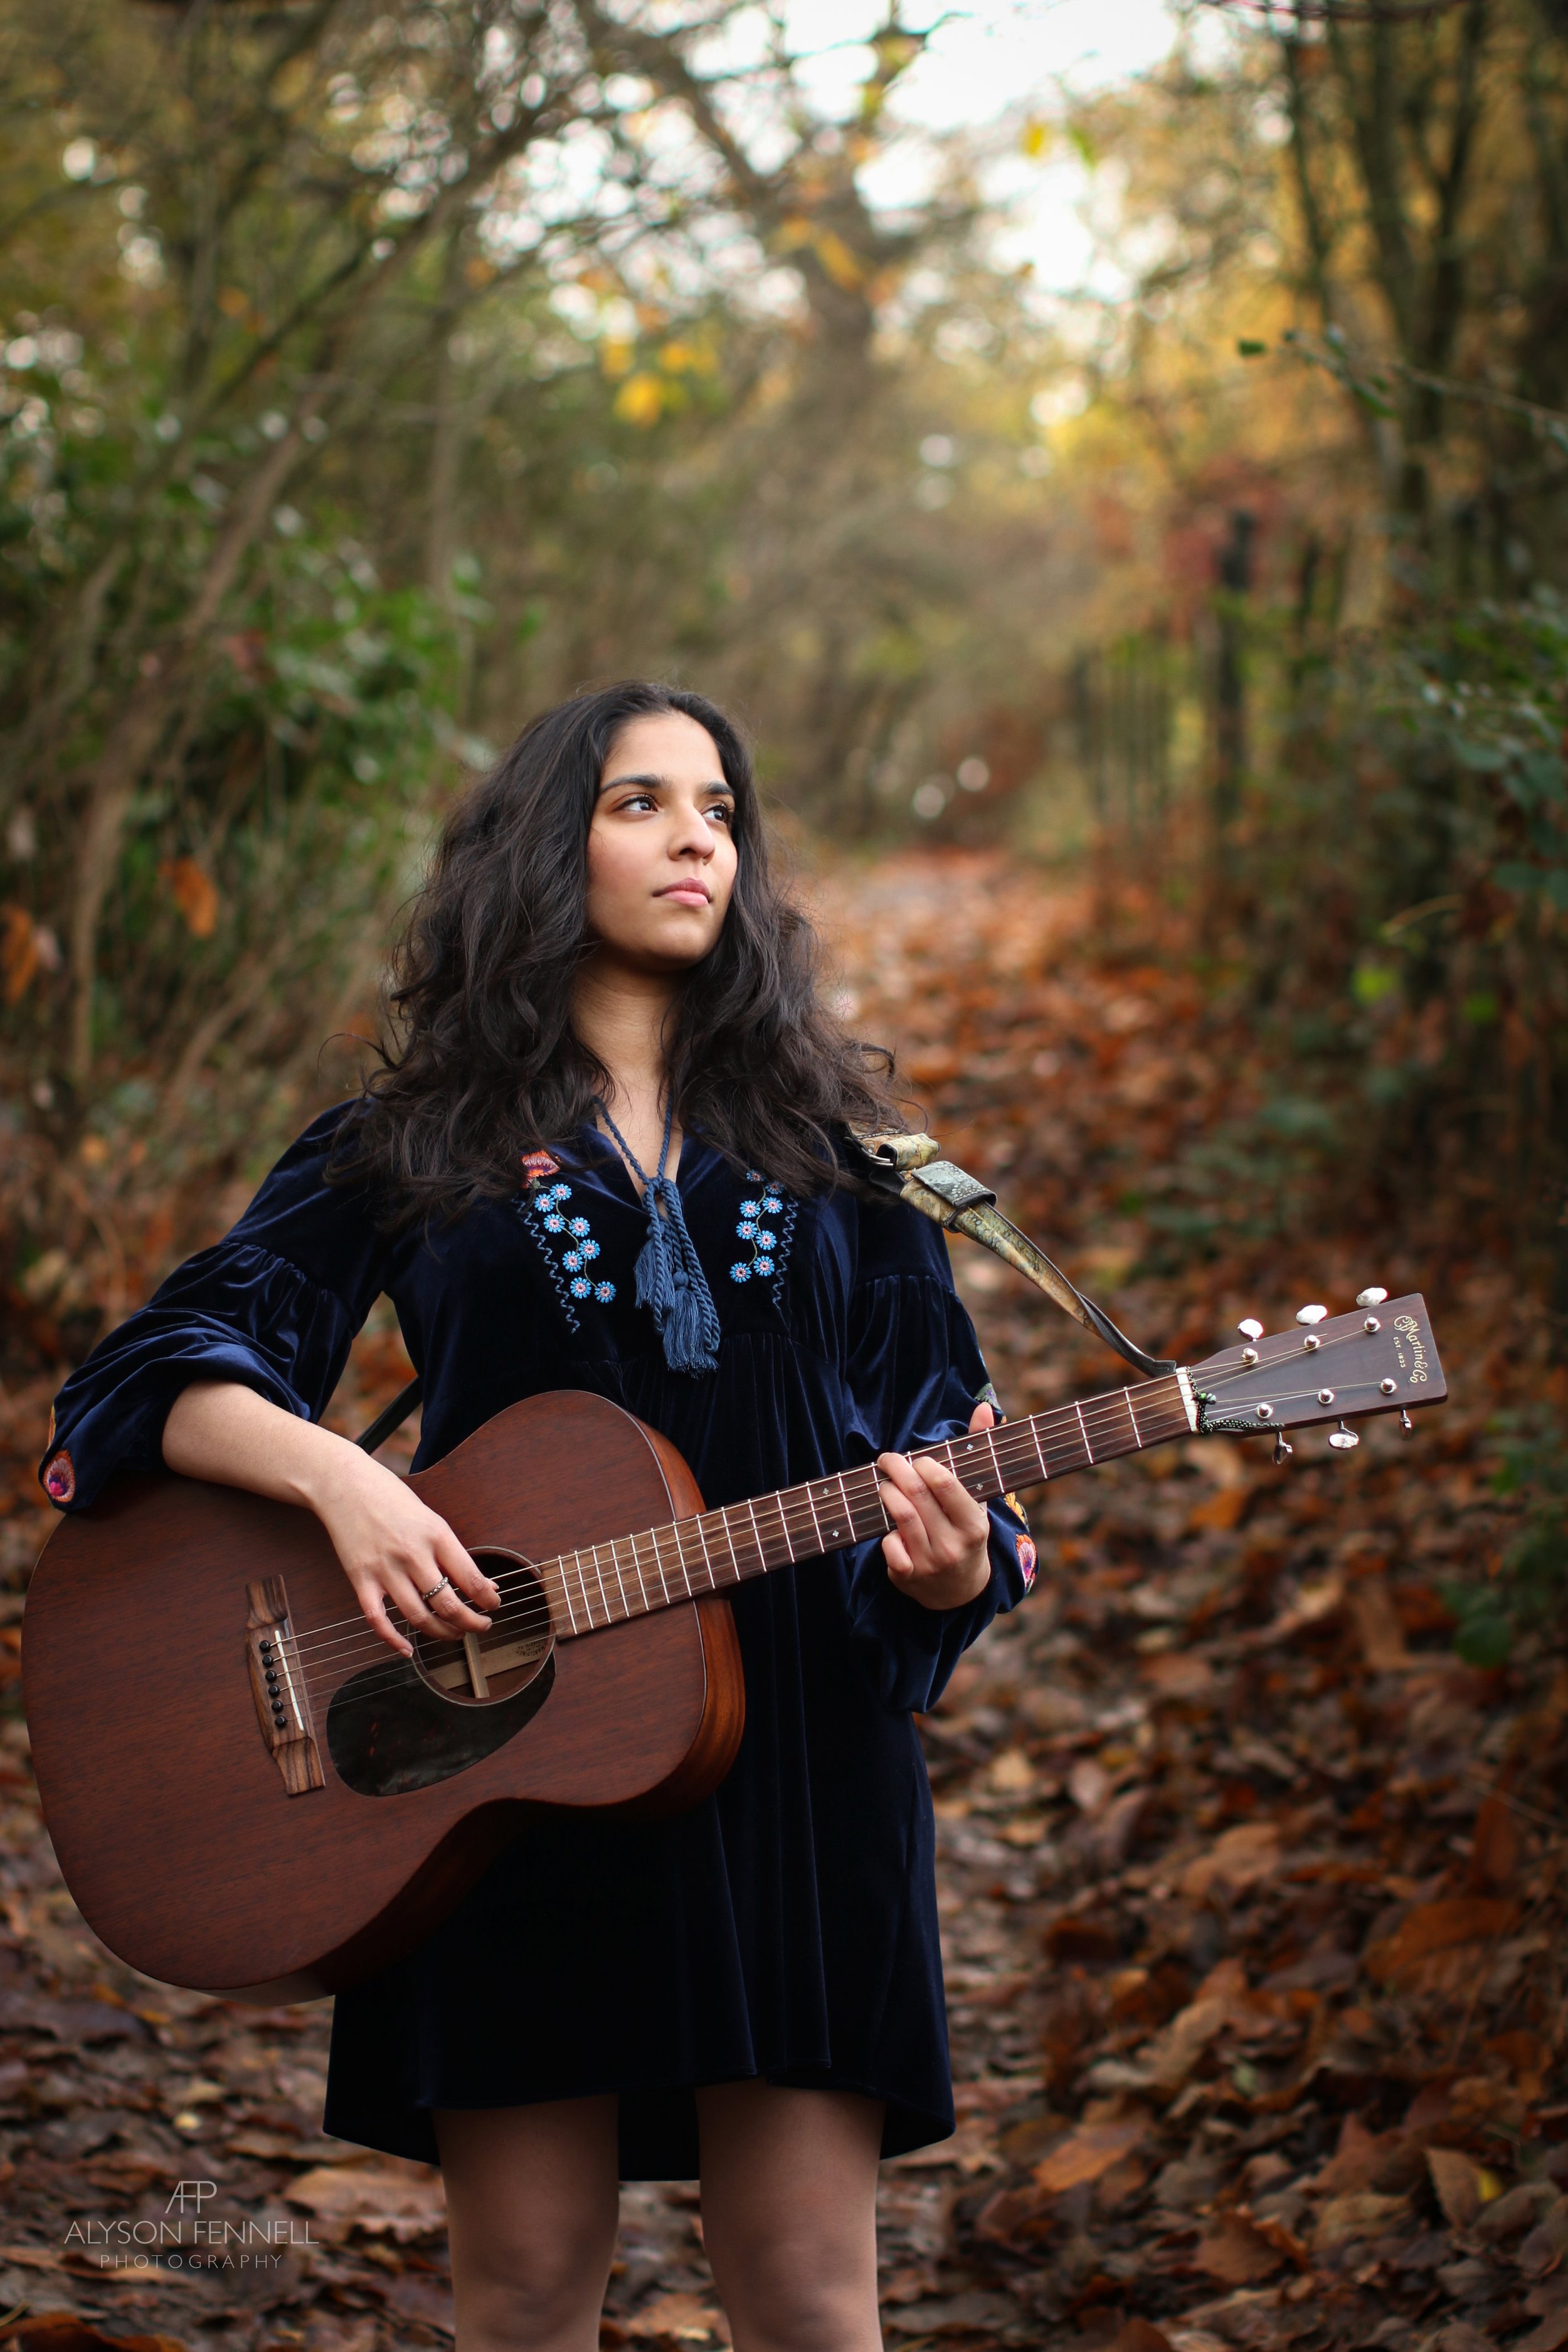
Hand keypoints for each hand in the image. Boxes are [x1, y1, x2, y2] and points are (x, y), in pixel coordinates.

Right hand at [161, 1378, 500, 1656]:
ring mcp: (384, 1569)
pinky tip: (407, 1650)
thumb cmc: (391, 1498)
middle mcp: (412, 1554)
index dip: (487, 1599)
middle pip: (448, 1604)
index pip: (470, 1578)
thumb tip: (481, 1583)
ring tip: (453, 1634)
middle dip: (470, 1623)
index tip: (494, 1606)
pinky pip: (378, 1620)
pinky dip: (394, 1640)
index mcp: (436, 1535)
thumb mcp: (430, 1518)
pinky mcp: (360, 1579)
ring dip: (441, 1633)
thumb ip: (452, 1552)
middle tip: (480, 1627)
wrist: (344, 1484)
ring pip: (418, 1617)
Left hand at [877, 1401, 995, 1612]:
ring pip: (900, 1515)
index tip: (917, 1460)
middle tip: (888, 1460)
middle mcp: (953, 1545)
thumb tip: (983, 1408)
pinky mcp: (908, 1576)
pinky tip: (890, 1524)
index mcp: (974, 1524)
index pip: (944, 1483)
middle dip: (896, 1469)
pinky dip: (885, 1530)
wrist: (961, 1590)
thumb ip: (978, 1451)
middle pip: (916, 1495)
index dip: (924, 1465)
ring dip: (887, 1493)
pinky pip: (887, 1544)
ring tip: (885, 1484)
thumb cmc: (966, 1530)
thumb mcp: (978, 1498)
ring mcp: (929, 1563)